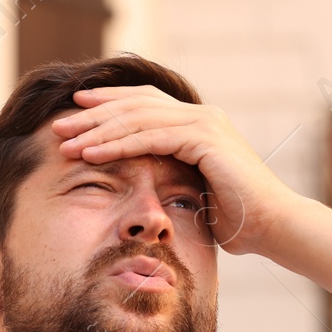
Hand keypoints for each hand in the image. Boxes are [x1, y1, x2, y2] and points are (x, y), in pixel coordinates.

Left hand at [50, 85, 301, 254]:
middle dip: (93, 114)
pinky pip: (150, 136)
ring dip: (97, 129)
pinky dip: (117, 144)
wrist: (273, 227)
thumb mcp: (194, 193)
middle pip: (134, 105)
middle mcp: (200, 115)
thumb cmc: (237, 220)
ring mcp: (203, 123)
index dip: (107, 105)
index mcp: (197, 123)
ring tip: (66, 141)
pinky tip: (91, 153)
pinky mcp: (204, 138)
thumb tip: (145, 189)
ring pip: (137, 117)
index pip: (143, 104)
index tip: (74, 113)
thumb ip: (172, 179)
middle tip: (59, 125)